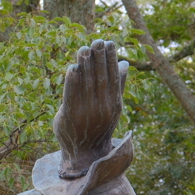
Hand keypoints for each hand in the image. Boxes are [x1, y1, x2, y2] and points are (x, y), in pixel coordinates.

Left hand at [53, 40, 128, 176]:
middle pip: (100, 78)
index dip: (111, 60)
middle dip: (98, 58)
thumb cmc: (98, 126)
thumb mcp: (112, 107)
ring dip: (85, 65)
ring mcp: (85, 113)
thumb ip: (118, 86)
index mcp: (114, 104)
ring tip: (84, 48)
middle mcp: (101, 108)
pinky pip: (71, 96)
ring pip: (86, 85)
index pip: (113, 77)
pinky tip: (72, 68)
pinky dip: (72, 82)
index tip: (110, 43)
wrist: (84, 154)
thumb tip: (125, 63)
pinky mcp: (70, 117)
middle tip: (97, 40)